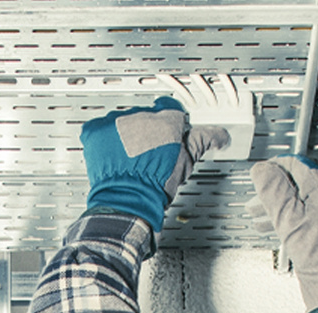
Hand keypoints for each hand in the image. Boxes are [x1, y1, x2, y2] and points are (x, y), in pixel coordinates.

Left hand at [80, 96, 229, 230]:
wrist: (128, 198)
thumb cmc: (156, 184)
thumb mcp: (187, 163)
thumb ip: (203, 141)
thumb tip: (220, 135)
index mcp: (165, 122)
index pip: (171, 109)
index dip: (172, 123)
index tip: (170, 132)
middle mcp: (140, 117)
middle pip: (147, 115)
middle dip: (149, 131)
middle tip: (151, 152)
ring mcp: (117, 122)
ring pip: (125, 121)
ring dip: (128, 133)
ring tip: (132, 156)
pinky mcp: (96, 131)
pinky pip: (102, 127)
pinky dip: (107, 138)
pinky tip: (115, 153)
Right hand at [250, 155, 317, 312]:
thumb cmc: (316, 251)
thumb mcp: (286, 215)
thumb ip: (272, 189)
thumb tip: (262, 170)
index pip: (294, 164)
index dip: (272, 170)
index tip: (259, 177)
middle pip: (296, 183)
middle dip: (272, 191)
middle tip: (256, 199)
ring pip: (299, 201)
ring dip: (277, 207)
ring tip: (260, 215)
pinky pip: (304, 216)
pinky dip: (288, 219)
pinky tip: (276, 227)